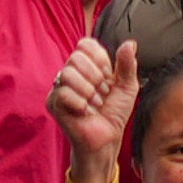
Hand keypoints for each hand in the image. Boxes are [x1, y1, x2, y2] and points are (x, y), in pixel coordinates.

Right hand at [51, 33, 139, 155]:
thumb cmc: (114, 113)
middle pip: (76, 58)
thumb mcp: (127, 87)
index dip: (100, 59)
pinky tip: (85, 112)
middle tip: (102, 94)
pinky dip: (80, 103)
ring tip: (95, 104)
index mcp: (86, 65)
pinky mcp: (53, 103)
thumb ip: (127, 65)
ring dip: (88, 92)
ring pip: (68, 74)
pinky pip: (62, 93)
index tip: (108, 77)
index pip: (86, 45)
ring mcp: (59, 87)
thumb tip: (130, 44)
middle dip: (96, 78)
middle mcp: (70, 73)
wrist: (107, 138)